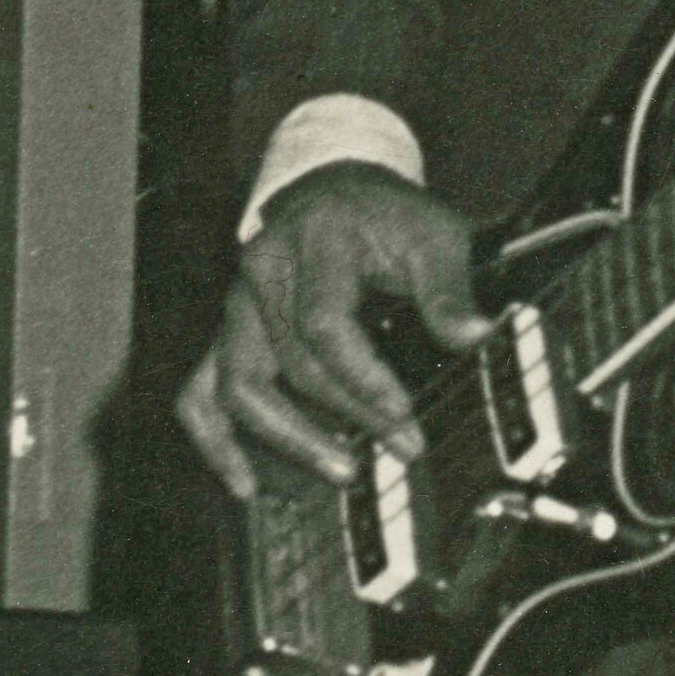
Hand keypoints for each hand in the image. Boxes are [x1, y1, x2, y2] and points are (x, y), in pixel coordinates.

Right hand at [176, 163, 492, 501]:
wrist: (336, 192)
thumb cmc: (388, 218)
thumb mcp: (431, 234)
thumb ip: (449, 287)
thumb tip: (476, 335)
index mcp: (313, 241)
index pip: (323, 324)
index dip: (362, 377)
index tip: (404, 413)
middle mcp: (263, 274)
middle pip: (292, 363)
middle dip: (350, 414)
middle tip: (404, 447)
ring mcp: (236, 308)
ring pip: (239, 385)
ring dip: (288, 439)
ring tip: (342, 471)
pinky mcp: (226, 335)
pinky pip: (199, 393)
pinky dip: (216, 441)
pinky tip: (247, 483)